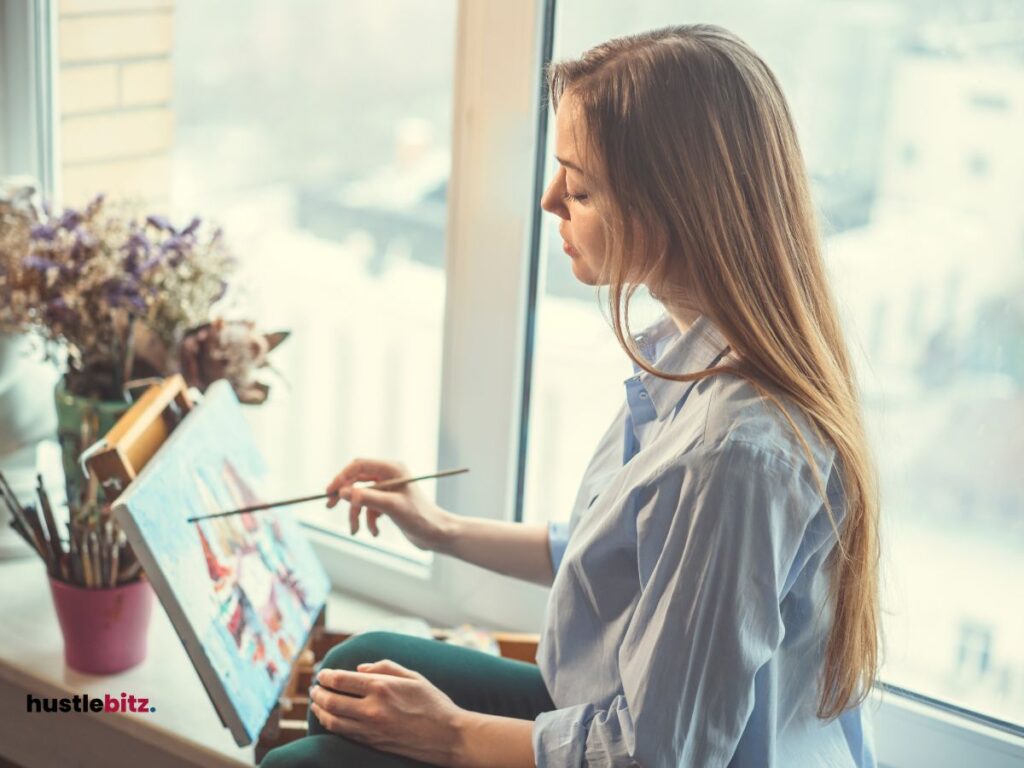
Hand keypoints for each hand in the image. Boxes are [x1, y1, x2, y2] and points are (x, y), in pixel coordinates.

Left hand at [310, 660, 466, 764]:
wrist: (447, 736)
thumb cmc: (433, 702)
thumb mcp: (413, 676)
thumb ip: (385, 667)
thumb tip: (358, 669)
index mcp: (382, 687)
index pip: (342, 680)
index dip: (326, 676)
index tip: (322, 674)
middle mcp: (372, 709)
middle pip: (332, 701)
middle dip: (319, 693)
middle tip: (315, 688)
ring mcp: (371, 729)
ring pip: (333, 721)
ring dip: (320, 711)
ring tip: (316, 704)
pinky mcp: (372, 743)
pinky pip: (344, 734)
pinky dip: (331, 725)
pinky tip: (330, 719)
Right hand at [325, 458, 455, 551]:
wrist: (437, 534)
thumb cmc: (420, 517)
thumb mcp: (392, 507)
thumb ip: (367, 498)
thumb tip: (343, 492)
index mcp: (392, 469)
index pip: (358, 466)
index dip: (342, 477)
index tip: (330, 492)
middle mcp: (389, 476)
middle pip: (357, 480)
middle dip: (346, 496)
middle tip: (329, 505)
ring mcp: (388, 489)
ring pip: (361, 497)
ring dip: (356, 514)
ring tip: (355, 531)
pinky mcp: (388, 503)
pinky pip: (369, 508)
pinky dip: (368, 521)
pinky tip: (375, 532)